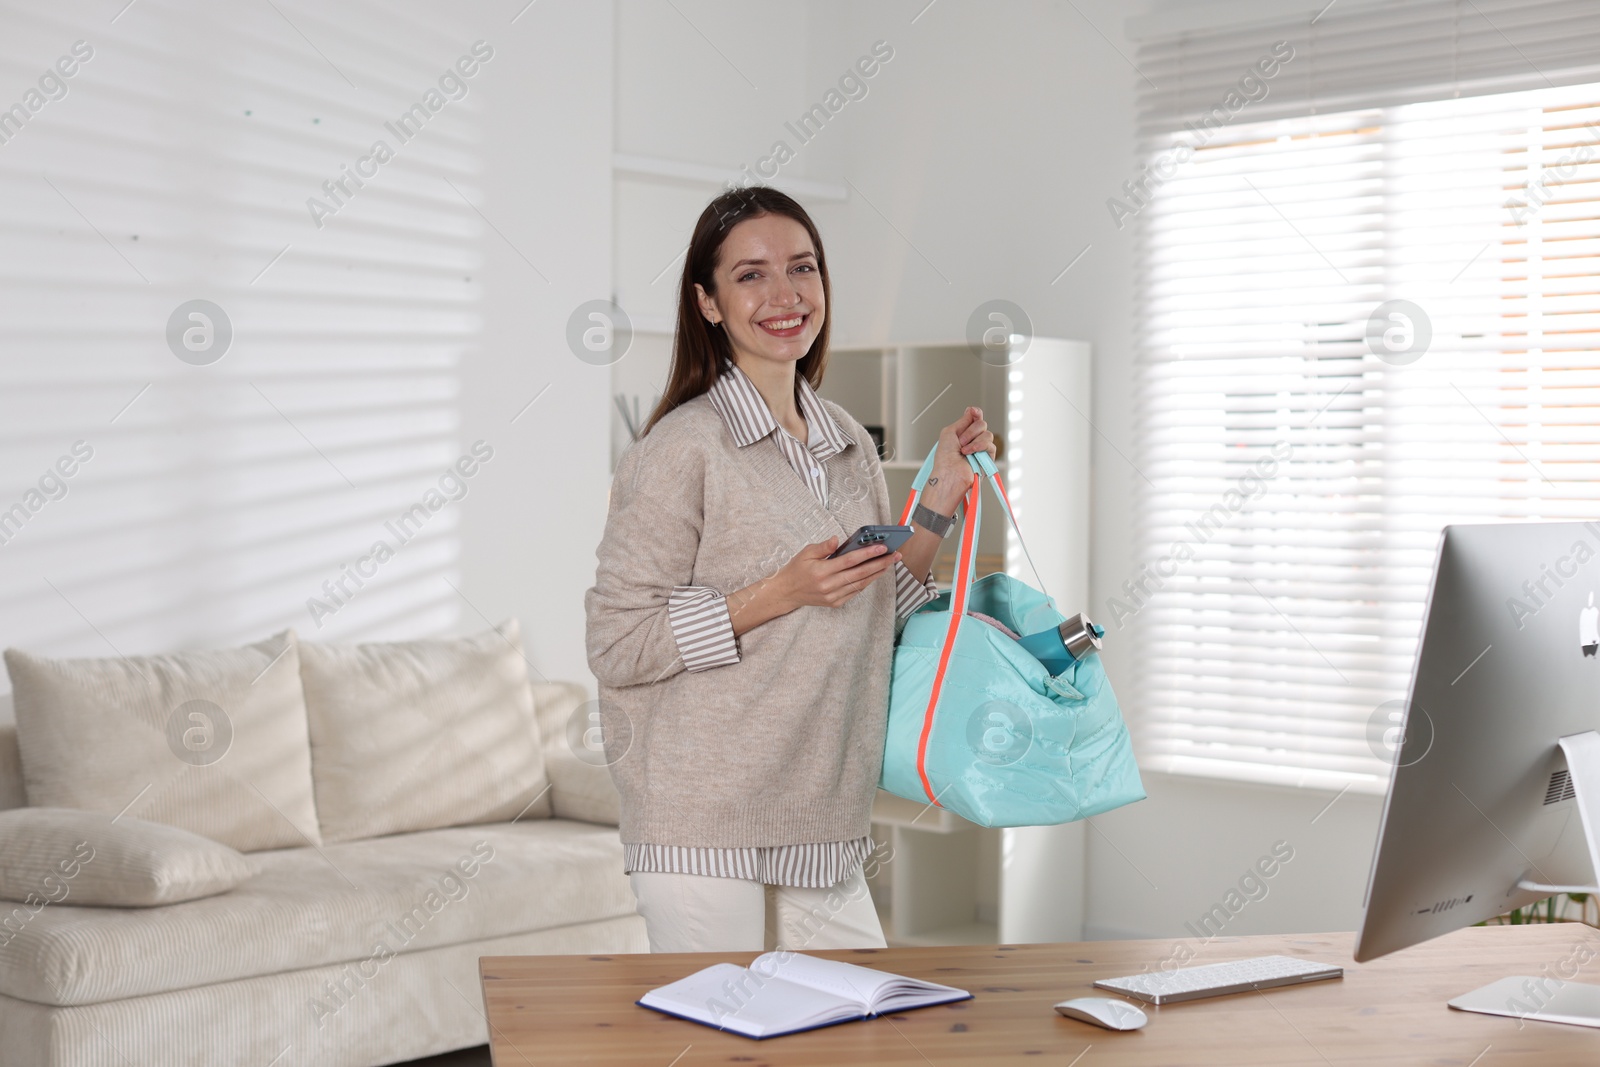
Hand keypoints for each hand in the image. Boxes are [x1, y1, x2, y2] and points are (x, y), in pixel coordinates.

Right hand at [776, 535, 900, 610]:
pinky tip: (875, 573)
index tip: (882, 547)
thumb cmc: (796, 570)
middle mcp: (829, 585)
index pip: (849, 561)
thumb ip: (824, 547)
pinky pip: (855, 592)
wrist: (787, 592)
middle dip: (880, 564)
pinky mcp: (836, 603)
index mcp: (821, 571)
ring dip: (877, 573)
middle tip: (894, 556)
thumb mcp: (806, 552)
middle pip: (860, 574)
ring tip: (889, 563)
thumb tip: (838, 540)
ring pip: (860, 584)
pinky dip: (866, 582)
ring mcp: (833, 596)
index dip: (867, 554)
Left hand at [924, 406, 995, 514]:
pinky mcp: (988, 458)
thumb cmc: (945, 458)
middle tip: (961, 441)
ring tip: (964, 450)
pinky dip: (979, 447)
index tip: (973, 412)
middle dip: (971, 430)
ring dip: (974, 440)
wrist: (949, 473)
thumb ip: (963, 420)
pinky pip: (991, 445)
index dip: (976, 413)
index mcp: (962, 434)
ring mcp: (981, 449)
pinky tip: (971, 454)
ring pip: (987, 434)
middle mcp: (972, 440)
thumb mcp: (949, 432)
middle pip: (982, 424)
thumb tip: (972, 410)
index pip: (974, 419)